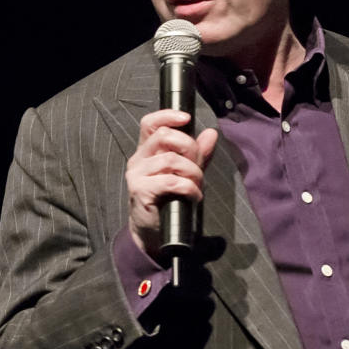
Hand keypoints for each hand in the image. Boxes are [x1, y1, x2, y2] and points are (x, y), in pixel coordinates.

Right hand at [126, 109, 217, 258]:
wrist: (154, 233)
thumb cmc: (169, 201)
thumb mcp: (187, 174)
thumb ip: (198, 154)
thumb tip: (211, 133)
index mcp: (147, 151)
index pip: (150, 123)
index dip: (167, 116)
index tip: (187, 118)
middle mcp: (139, 159)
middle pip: (164, 136)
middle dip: (189, 148)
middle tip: (198, 165)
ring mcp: (137, 175)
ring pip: (170, 159)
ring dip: (192, 172)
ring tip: (197, 186)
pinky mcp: (140, 190)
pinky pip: (170, 181)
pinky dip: (188, 187)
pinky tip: (193, 196)